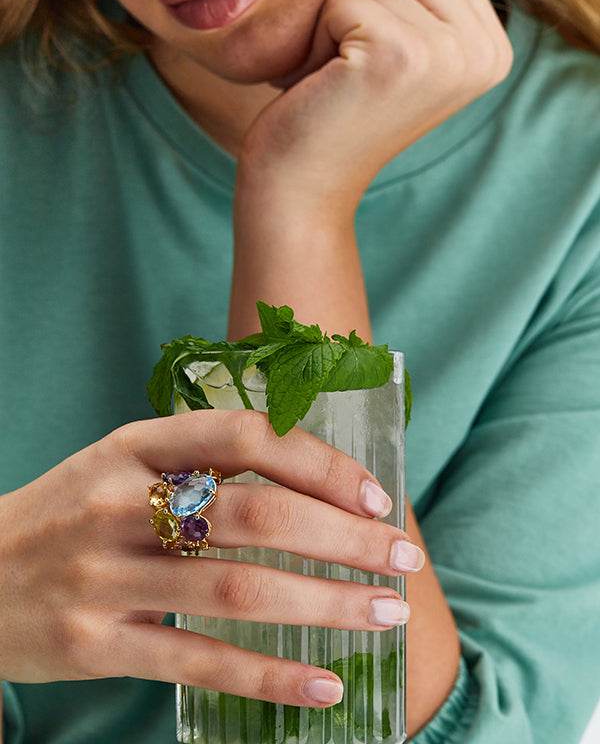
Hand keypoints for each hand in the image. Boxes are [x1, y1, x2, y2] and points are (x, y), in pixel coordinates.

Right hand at [0, 410, 421, 704]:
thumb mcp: (119, 465)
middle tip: (404, 559)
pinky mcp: (95, 645)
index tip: (373, 497)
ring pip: (238, 589)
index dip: (318, 463)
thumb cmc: (69, 514)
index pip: (244, 437)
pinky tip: (323, 683)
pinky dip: (270, 675)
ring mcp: (105, 576)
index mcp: (133, 446)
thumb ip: (200, 466)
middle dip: (345, 538)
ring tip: (387, 615)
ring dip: (325, 603)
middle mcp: (119, 503)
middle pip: (256, 515)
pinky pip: (199, 660)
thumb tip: (310, 482)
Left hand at [237, 0, 512, 210]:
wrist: (302, 189)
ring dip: (334, 20)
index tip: (369, 50)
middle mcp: (484, 50)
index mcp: (492, 45)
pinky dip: (317, 38)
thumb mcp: (393, 39)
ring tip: (338, 79)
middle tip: (349, 68)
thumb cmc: (334, 110)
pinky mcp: (400, 55)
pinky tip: (326, 87)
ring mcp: (448, 54)